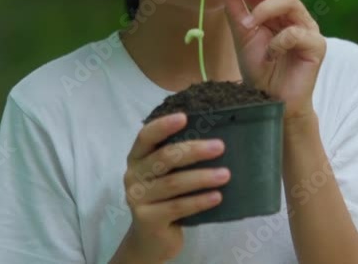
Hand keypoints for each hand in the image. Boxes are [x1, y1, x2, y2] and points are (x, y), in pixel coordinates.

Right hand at [119, 113, 230, 262]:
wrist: (151, 239)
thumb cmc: (165, 198)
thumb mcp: (166, 175)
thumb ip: (178, 158)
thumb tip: (216, 137)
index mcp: (136, 158)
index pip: (146, 136)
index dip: (163, 126)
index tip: (185, 117)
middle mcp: (132, 175)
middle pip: (164, 158)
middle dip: (193, 151)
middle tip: (220, 147)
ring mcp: (137, 198)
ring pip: (173, 183)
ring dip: (202, 177)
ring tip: (225, 174)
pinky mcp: (147, 219)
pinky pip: (177, 207)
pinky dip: (199, 201)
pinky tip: (217, 197)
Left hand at [213, 0, 325, 120]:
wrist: (272, 101)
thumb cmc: (260, 69)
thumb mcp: (242, 36)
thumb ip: (236, 11)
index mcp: (277, 10)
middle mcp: (294, 14)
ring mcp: (308, 28)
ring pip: (289, 1)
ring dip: (263, 10)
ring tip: (248, 25)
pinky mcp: (317, 45)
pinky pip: (296, 33)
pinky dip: (278, 42)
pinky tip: (271, 56)